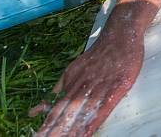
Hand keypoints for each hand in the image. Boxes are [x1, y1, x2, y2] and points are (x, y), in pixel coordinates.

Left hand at [29, 30, 143, 135]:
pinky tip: (87, 133)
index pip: (57, 109)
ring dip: (72, 129)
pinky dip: (95, 120)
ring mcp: (101, 86)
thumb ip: (61, 85)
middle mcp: (84, 86)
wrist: (120, 33)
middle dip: (56, 131)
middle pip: (68, 113)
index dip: (47, 125)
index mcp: (73, 83)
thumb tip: (40, 106)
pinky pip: (104, 107)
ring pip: (84, 112)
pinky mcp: (118, 86)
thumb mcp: (75, 67)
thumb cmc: (100, 53)